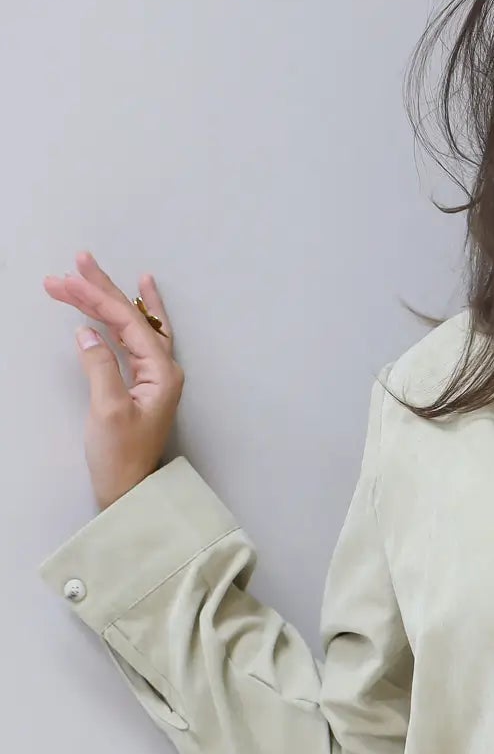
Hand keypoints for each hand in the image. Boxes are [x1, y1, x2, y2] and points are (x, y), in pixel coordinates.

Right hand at [42, 251, 183, 509]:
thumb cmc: (121, 457)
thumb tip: (87, 334)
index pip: (127, 322)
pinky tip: (131, 299)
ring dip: (106, 301)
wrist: (128, 491)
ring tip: (84, 274)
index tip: (69, 277)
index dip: (96, 297)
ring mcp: (155, 377)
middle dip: (100, 290)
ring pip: (131, 326)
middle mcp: (163, 370)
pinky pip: (135, 340)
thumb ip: (100, 367)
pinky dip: (125, 318)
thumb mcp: (107, 410)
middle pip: (132, 318)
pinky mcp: (143, 385)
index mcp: (161, 373)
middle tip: (76, 262)